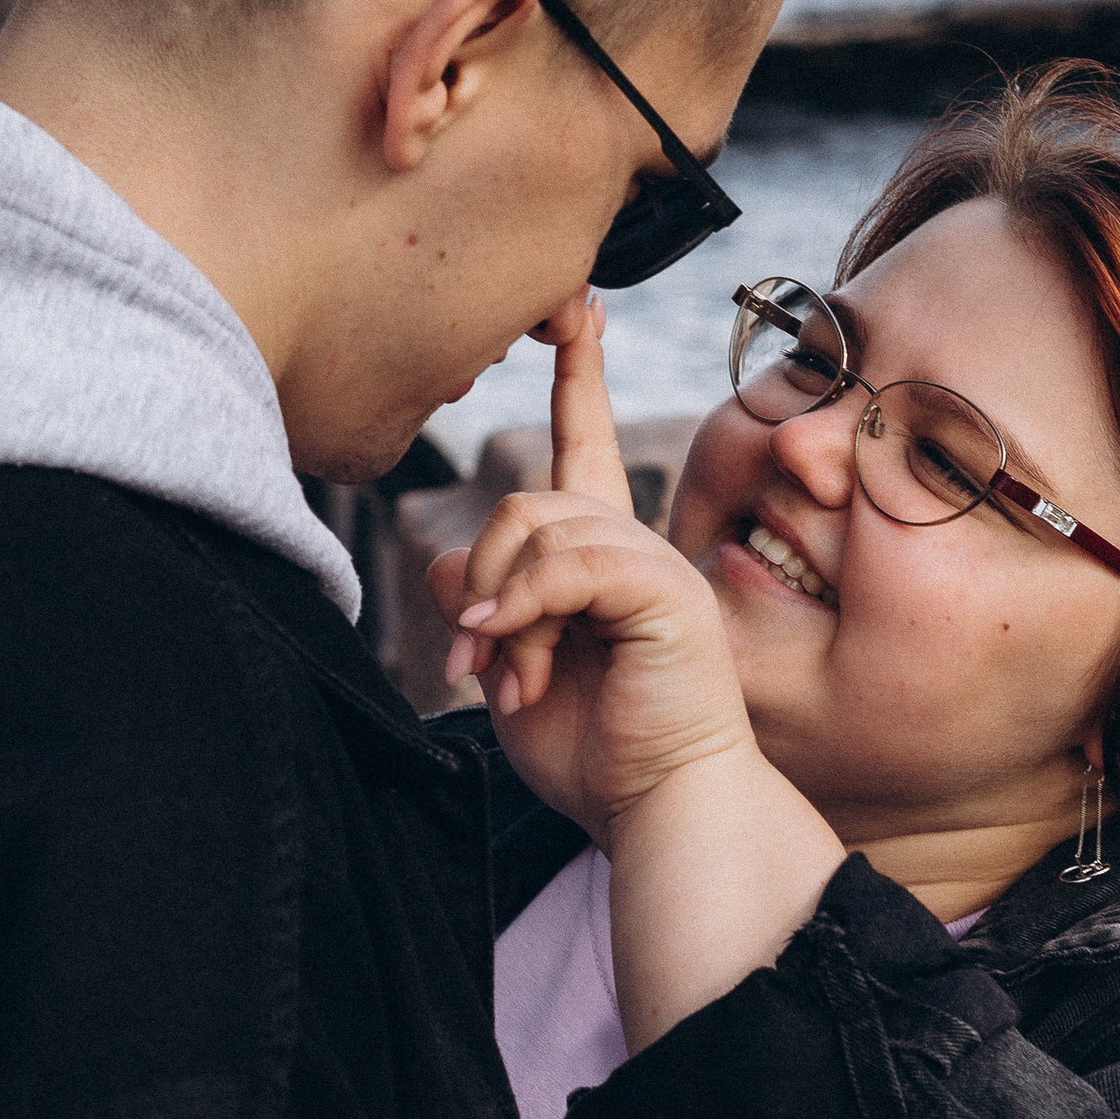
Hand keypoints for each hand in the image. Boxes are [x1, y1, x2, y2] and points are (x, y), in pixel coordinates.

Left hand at [431, 299, 751, 842]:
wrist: (661, 808)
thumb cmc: (596, 752)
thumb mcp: (513, 668)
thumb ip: (485, 606)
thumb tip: (455, 566)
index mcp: (604, 555)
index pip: (585, 443)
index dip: (578, 376)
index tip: (577, 310)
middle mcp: (635, 544)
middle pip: (526, 497)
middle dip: (483, 575)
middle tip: (473, 655)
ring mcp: (655, 562)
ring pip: (537, 522)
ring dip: (499, 604)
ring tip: (501, 670)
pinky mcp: (663, 590)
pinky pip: (568, 562)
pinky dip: (524, 605)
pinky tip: (510, 651)